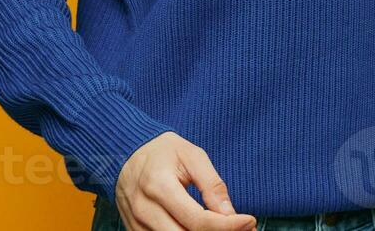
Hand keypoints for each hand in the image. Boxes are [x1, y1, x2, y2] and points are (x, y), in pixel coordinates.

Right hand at [115, 131, 254, 230]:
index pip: (197, 219)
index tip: (249, 221)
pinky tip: (204, 229)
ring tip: (225, 227)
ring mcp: (136, 223)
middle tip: (242, 228)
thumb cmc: (162, 151)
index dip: (226, 225)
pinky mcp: (134, 230)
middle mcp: (144, 210)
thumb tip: (230, 213)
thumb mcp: (193, 156)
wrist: (125, 152)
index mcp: (159, 186)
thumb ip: (212, 185)